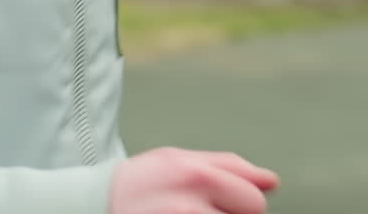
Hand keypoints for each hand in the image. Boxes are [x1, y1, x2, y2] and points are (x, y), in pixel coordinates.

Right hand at [110, 147, 279, 213]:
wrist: (95, 205)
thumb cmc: (144, 182)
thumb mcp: (180, 159)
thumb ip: (229, 167)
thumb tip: (272, 182)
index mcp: (197, 175)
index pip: (254, 202)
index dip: (246, 206)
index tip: (231, 206)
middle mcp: (190, 206)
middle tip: (206, 212)